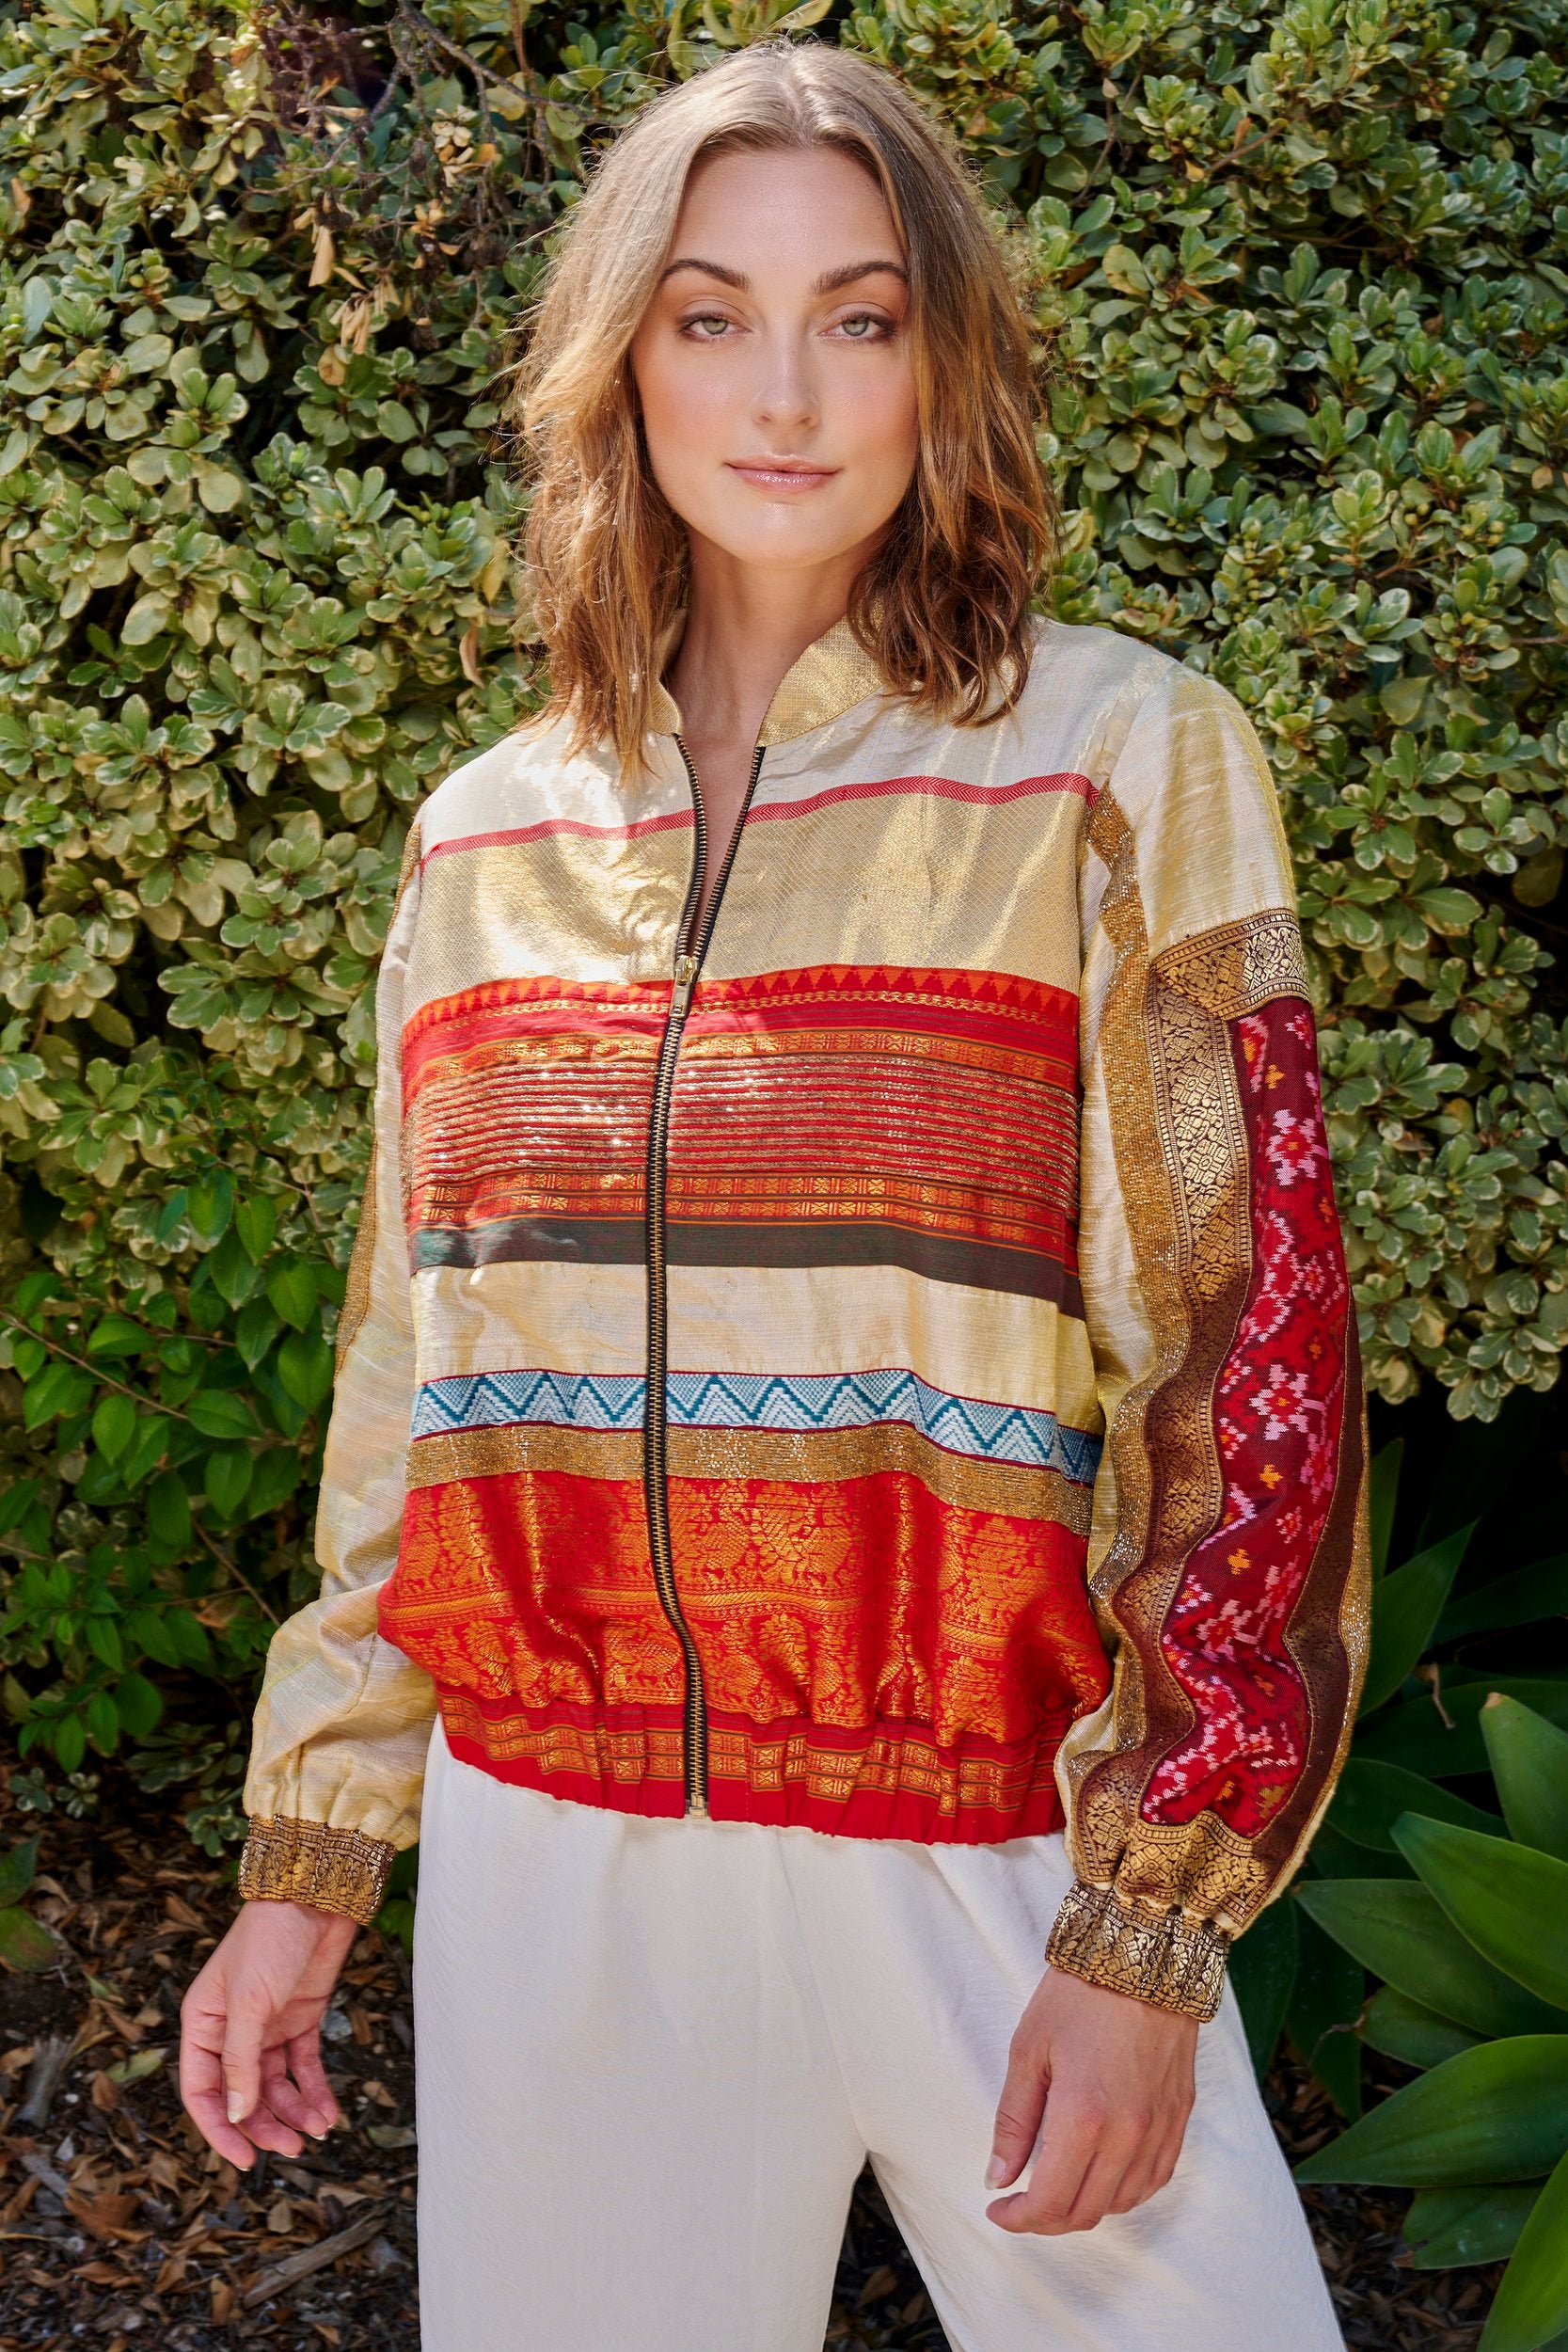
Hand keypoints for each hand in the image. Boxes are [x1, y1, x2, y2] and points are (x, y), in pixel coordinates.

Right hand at [180, 1898, 358, 2167]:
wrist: (316, 1895)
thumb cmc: (270, 1938)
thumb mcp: (249, 2002)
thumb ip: (240, 2061)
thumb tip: (237, 2115)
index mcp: (202, 2024)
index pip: (202, 2092)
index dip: (220, 2130)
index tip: (245, 2160)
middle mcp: (231, 2031)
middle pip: (243, 2096)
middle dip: (266, 2126)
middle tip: (294, 2149)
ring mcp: (267, 2027)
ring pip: (275, 2087)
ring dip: (295, 2112)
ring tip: (319, 2131)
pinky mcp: (300, 2019)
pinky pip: (304, 2067)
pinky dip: (315, 2091)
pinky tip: (329, 2112)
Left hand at [984, 1966, 1197, 2233]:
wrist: (1143, 1954)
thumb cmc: (1079, 1995)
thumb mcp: (1028, 2051)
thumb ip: (1013, 2121)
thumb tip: (997, 2177)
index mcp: (1083, 2118)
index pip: (1050, 2202)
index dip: (1018, 2218)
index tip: (998, 2208)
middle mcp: (1127, 2134)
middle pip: (1085, 2212)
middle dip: (1046, 2218)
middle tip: (1020, 2200)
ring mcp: (1159, 2128)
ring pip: (1122, 2202)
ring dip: (1086, 2206)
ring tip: (1058, 2184)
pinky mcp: (1179, 2117)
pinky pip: (1155, 2178)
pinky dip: (1125, 2190)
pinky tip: (1102, 2173)